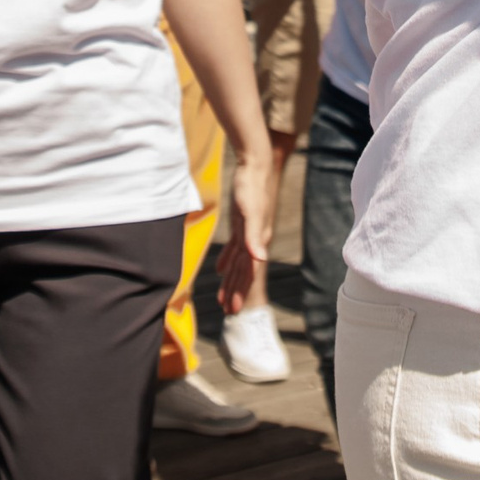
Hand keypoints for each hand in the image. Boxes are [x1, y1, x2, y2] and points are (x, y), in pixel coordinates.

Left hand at [216, 140, 276, 313]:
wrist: (253, 167)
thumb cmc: (251, 189)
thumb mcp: (250, 213)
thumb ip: (253, 237)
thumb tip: (259, 260)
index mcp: (256, 241)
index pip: (248, 273)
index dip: (240, 291)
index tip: (232, 311)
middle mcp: (254, 240)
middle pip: (243, 271)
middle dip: (235, 292)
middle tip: (227, 312)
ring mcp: (248, 232)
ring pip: (238, 263)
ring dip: (231, 280)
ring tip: (222, 297)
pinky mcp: (241, 224)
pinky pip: (234, 249)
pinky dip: (227, 261)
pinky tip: (220, 270)